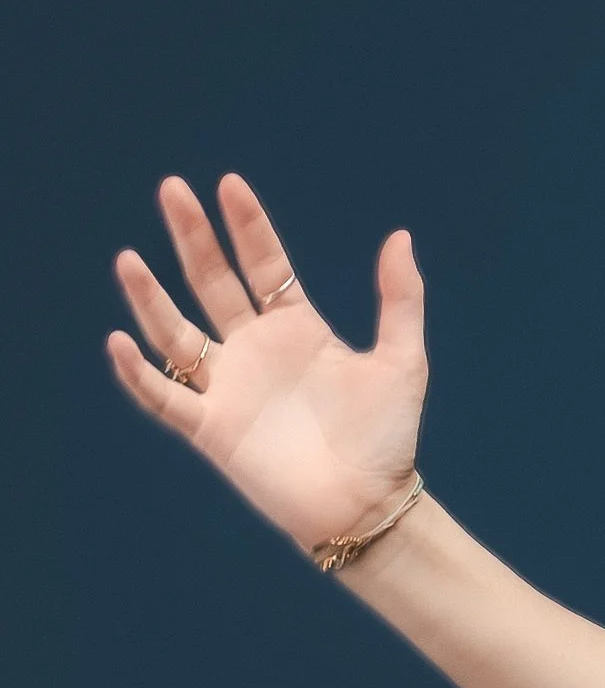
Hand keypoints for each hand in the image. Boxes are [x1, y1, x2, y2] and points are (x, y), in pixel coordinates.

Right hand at [106, 174, 428, 552]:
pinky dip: (139, 372)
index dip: (247, 226)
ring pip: (176, 332)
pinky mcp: (210, 428)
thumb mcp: (402, 359)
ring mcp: (229, 387)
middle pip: (212, 283)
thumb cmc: (387, 436)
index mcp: (298, 328)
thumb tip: (400, 236)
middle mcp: (255, 350)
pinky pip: (164, 395)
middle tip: (172, 188)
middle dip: (193, 237)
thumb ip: (400, 299)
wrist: (367, 503)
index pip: (264, 265)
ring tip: (129, 258)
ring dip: (151, 298)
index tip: (229, 184)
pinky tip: (120, 340)